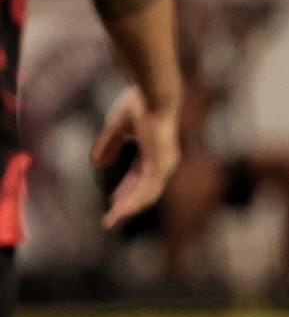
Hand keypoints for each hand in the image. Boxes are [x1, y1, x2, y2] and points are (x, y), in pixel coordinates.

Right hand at [91, 86, 180, 229]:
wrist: (152, 94)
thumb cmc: (138, 104)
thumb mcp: (117, 128)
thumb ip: (109, 145)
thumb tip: (97, 164)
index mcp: (154, 152)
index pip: (140, 177)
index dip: (127, 190)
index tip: (113, 201)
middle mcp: (162, 161)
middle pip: (144, 190)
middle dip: (126, 205)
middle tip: (111, 221)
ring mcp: (163, 164)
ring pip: (146, 195)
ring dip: (127, 209)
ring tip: (111, 222)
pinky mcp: (160, 164)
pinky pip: (146, 190)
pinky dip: (133, 202)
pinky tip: (120, 211)